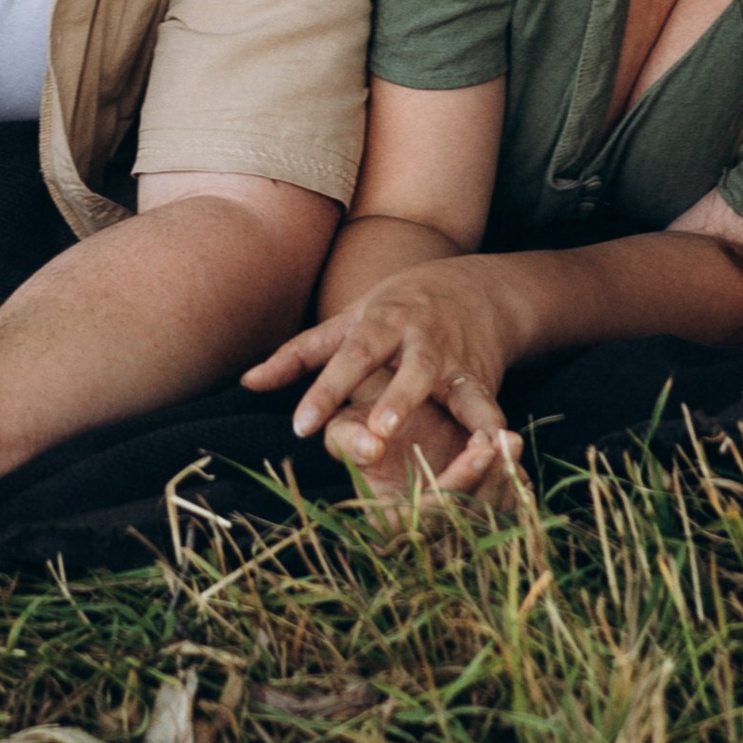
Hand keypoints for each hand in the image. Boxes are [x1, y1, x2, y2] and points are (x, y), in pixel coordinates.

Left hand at [245, 252, 524, 501]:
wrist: (480, 288)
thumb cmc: (399, 307)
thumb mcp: (350, 320)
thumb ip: (300, 353)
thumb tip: (246, 381)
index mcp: (381, 320)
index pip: (349, 354)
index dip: (325, 390)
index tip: (300, 427)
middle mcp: (419, 336)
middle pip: (404, 366)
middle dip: (392, 399)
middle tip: (374, 434)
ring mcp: (455, 356)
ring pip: (448, 384)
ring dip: (448, 418)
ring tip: (434, 449)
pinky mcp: (483, 377)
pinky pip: (488, 406)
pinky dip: (492, 430)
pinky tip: (496, 455)